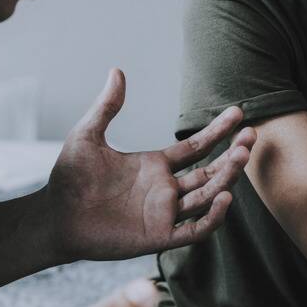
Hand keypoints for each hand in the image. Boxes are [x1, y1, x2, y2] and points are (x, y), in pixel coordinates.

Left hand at [39, 69, 254, 262]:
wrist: (54, 216)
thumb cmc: (68, 178)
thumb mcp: (88, 134)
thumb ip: (107, 106)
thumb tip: (117, 70)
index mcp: (154, 166)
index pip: (196, 148)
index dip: (218, 131)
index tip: (238, 113)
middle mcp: (165, 189)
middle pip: (210, 172)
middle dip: (233, 155)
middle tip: (252, 135)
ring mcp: (164, 214)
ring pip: (207, 197)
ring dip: (227, 178)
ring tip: (241, 156)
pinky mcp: (158, 237)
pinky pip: (195, 230)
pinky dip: (213, 216)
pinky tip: (225, 196)